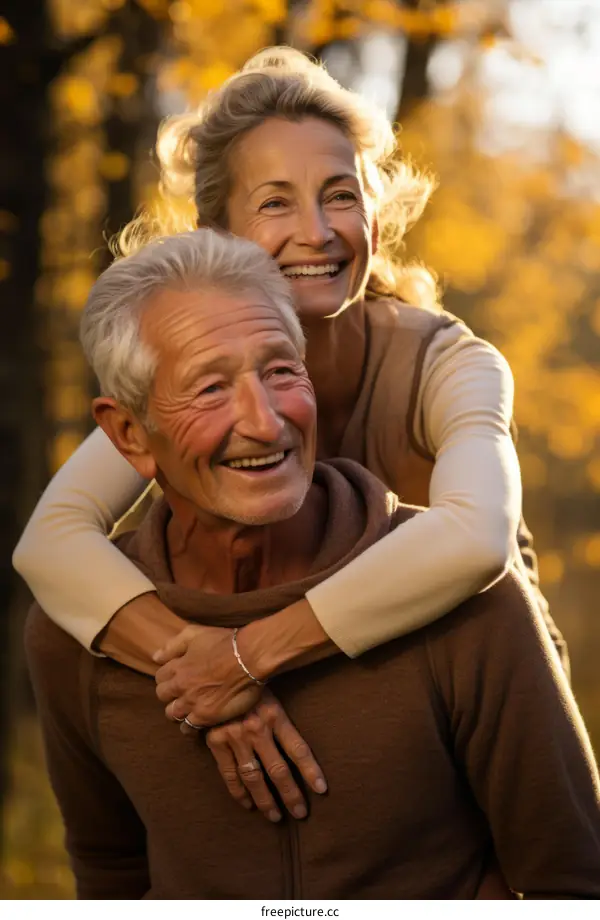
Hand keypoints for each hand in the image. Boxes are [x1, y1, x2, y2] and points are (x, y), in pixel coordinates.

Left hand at [154, 623, 261, 728]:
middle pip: (162, 696)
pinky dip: (188, 727)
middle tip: (182, 693)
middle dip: (170, 694)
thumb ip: (173, 645)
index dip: (168, 678)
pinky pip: (188, 728)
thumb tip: (155, 657)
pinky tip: (195, 723)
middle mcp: (180, 686)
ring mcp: (191, 702)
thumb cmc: (225, 642)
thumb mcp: (195, 633)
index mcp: (177, 667)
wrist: (249, 657)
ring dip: (177, 711)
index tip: (178, 678)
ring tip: (188, 709)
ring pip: (171, 714)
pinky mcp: (205, 716)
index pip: (160, 678)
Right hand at [206, 689, 326, 821]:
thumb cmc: (250, 680)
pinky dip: (239, 792)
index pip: (298, 748)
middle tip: (301, 813)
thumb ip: (283, 713)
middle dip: (291, 794)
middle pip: (278, 769)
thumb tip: (302, 732)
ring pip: (254, 777)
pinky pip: (229, 774)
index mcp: (275, 714)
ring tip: (276, 817)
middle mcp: (256, 729)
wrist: (216, 671)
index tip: (322, 789)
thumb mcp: (272, 689)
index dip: (311, 770)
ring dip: (266, 800)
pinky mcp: (216, 741)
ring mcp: (235, 737)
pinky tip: (248, 805)